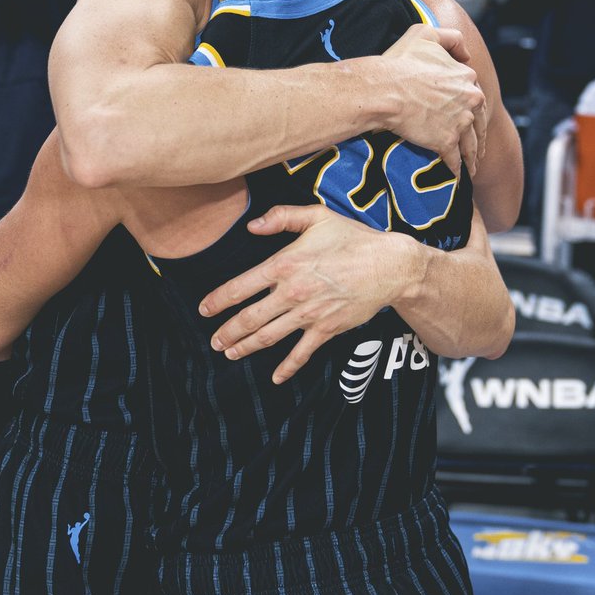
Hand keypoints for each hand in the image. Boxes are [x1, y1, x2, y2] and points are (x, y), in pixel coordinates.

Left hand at [199, 205, 413, 382]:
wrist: (389, 265)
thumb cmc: (353, 238)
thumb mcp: (317, 216)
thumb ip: (281, 217)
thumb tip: (252, 226)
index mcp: (284, 264)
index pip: (240, 286)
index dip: (218, 300)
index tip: (204, 310)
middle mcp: (292, 292)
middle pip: (249, 318)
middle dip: (227, 332)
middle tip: (214, 342)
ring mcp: (309, 314)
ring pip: (268, 336)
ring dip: (246, 348)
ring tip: (230, 354)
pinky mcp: (326, 329)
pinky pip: (302, 353)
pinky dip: (287, 367)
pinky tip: (275, 378)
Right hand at [379, 24, 485, 176]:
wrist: (384, 89)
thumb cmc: (399, 61)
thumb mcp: (425, 33)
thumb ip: (450, 38)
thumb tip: (466, 53)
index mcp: (467, 76)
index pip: (475, 96)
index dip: (472, 108)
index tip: (472, 118)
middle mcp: (469, 100)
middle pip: (479, 124)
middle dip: (479, 139)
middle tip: (478, 150)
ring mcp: (459, 122)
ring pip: (471, 145)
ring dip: (472, 158)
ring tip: (472, 168)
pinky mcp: (446, 142)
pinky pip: (454, 161)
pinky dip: (456, 171)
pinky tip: (456, 178)